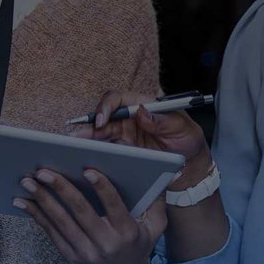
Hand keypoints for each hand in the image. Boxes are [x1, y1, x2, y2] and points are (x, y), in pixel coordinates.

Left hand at [15, 166, 165, 263]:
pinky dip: (36, 216)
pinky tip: (24, 202)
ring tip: (28, 181)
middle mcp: (105, 243)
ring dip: (42, 200)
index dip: (102, 188)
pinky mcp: (70, 256)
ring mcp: (85, 251)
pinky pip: (51, 233)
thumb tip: (164, 175)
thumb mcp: (153, 231)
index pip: (114, 206)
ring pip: (61, 222)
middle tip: (44, 171)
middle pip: (81, 212)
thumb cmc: (136, 252)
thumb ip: (158, 204)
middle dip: (61, 189)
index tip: (88, 170)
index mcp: (127, 232)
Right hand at [76, 90, 211, 187]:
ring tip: (73, 148)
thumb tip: (141, 111)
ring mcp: (124, 133)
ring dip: (86, 139)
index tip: (101, 121)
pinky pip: (105, 148)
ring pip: (100, 133)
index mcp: (143, 105)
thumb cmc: (188, 140)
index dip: (106, 107)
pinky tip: (83, 157)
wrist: (191, 164)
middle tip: (77, 138)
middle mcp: (130, 117)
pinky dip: (93, 151)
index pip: (118, 99)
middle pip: (103, 116)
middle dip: (89, 126)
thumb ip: (163, 120)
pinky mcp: (122, 149)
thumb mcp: (182, 128)